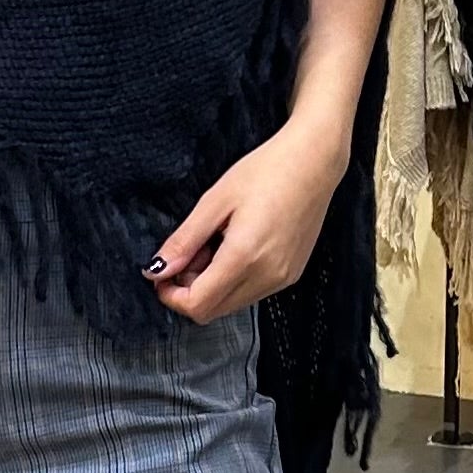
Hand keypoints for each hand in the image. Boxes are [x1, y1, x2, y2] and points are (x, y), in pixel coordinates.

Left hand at [144, 114, 349, 323]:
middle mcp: (267, 275)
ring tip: (215, 244)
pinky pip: (252, 292)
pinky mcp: (291, 274)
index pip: (198, 305)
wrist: (314, 161)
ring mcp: (283, 278)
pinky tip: (236, 247)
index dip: (171, 296)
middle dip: (190, 290)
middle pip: (213, 310)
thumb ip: (185, 240)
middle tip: (190, 253)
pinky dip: (234, 280)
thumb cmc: (268, 171)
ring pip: (232, 304)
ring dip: (213, 285)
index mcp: (244, 256)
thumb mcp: (215, 201)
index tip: (162, 274)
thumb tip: (158, 269)